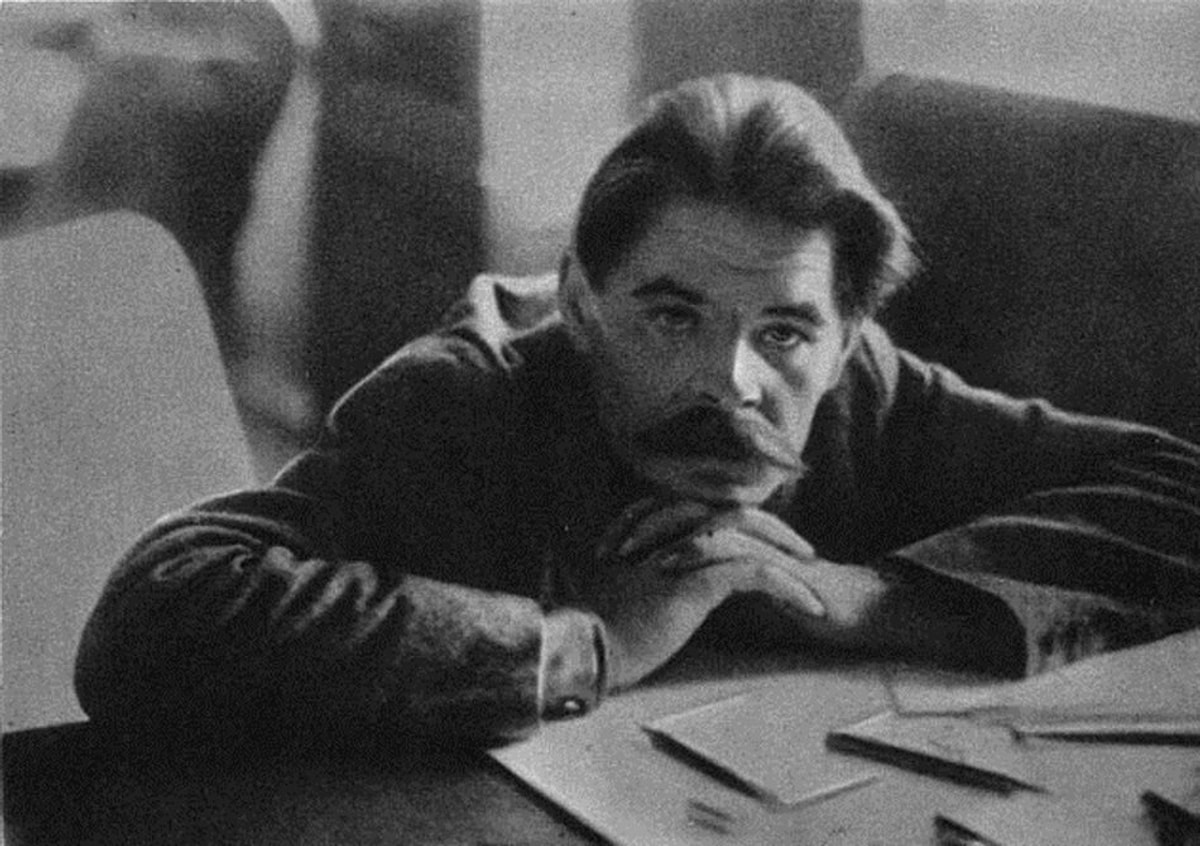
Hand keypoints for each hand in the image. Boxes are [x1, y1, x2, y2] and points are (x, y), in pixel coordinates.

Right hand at [558, 498, 828, 689]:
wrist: (587, 650)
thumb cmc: (602, 627)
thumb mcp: (626, 588)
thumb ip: (646, 571)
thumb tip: (668, 580)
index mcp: (650, 526)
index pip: (707, 508)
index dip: (741, 520)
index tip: (769, 539)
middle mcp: (667, 530)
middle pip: (732, 509)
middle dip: (772, 526)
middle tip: (802, 549)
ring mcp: (681, 551)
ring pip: (748, 533)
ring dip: (785, 551)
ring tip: (813, 572)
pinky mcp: (695, 581)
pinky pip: (755, 573)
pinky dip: (787, 584)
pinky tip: (809, 605)